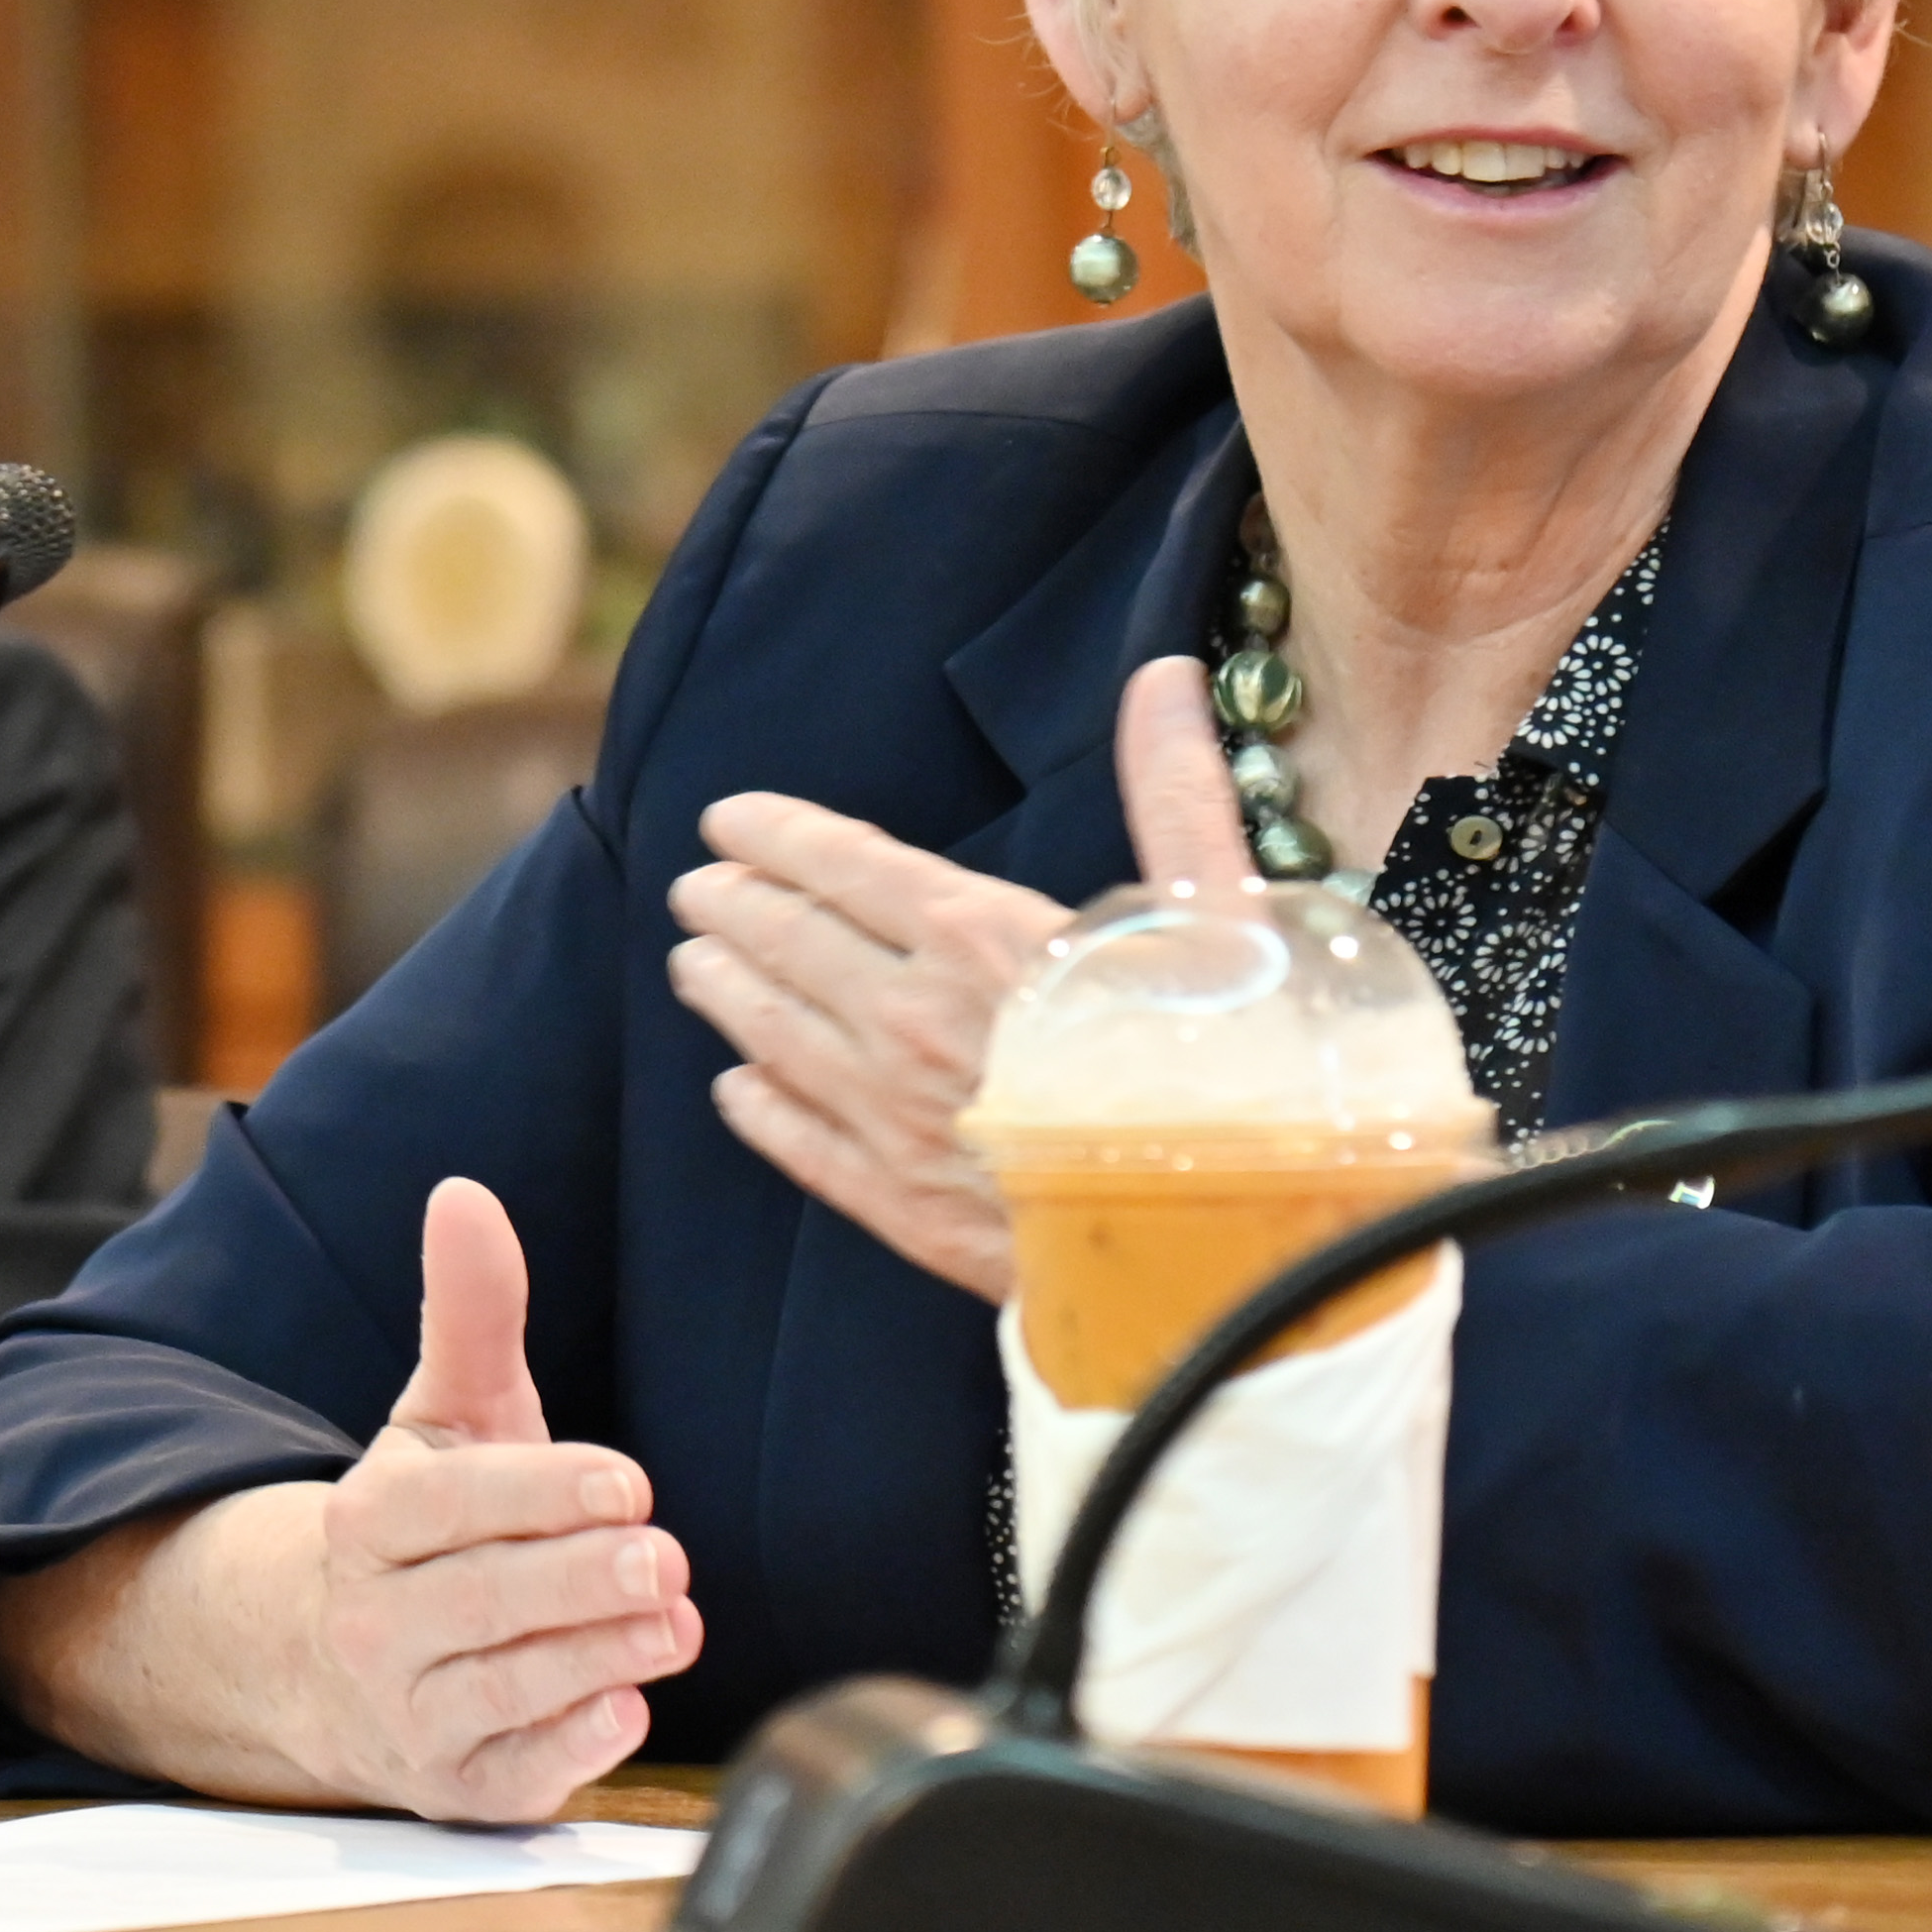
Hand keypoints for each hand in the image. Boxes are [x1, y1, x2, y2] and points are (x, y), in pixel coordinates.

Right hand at [0, 1178, 705, 1824]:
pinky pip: (513, 1774)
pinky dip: (568, 1749)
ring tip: (675, 1622)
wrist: (335, 1668)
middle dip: (579, 1580)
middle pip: (484, 1601)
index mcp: (370, 1523)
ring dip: (596, 1656)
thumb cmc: (425, 1531)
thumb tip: (467, 1194)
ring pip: (505, 1687)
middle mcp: (377, 1622)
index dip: (541, 1493)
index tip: (626, 1483)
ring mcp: (413, 1712)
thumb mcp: (442, 1421)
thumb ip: (471, 1317)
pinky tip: (626, 1711)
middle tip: (666, 1557)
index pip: (453, 1506)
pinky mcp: (459, 1786)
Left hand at [669, 662, 1263, 1299]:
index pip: (847, 865)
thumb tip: (1163, 678)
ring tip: (691, 965)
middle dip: (734, 908)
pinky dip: (759, 1107)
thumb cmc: (1240, 1079)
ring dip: (726, 993)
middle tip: (694, 891)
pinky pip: (799, 1144)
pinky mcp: (900, 1209)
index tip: (727, 821)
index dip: (779, 836)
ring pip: (775, 1037)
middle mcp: (917, 1020)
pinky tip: (737, 1090)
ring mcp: (896, 1119)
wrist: (1232, 1254)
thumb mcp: (1221, 920)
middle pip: (790, 945)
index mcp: (985, 938)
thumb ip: (1172, 796)